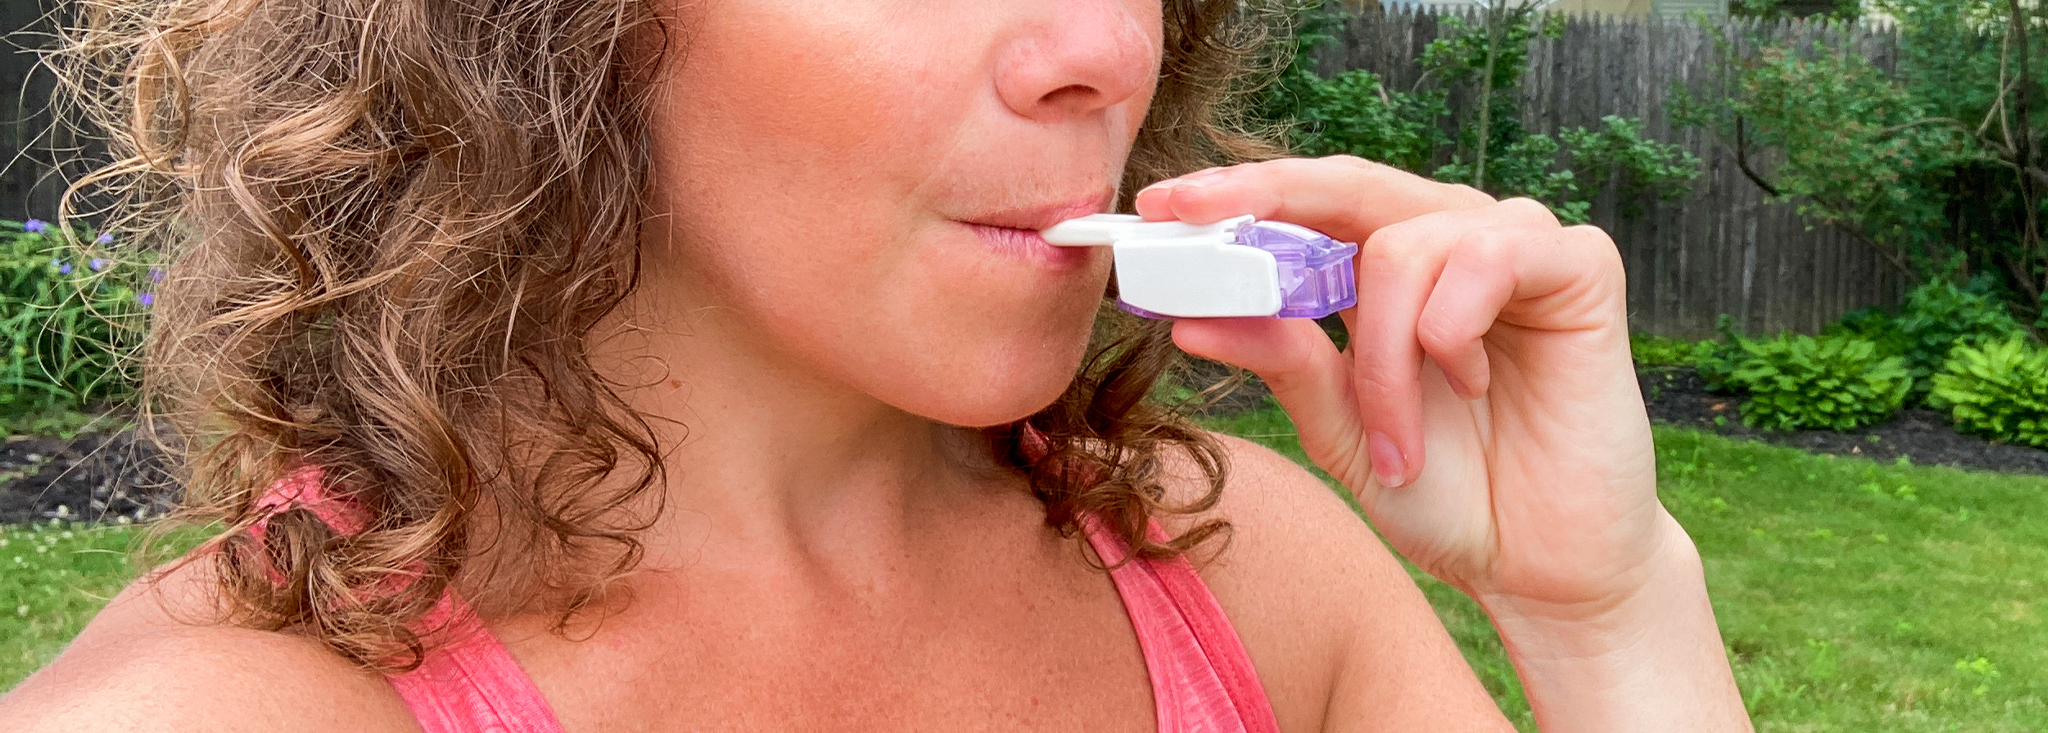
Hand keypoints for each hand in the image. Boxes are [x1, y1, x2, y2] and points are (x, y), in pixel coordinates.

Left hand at [1136, 156, 1673, 618]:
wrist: (1540, 565)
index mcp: (1386, 267)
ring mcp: (1514, 243)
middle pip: (1346, 184)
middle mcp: (1449, 236)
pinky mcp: (1578, 265)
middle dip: (1260, 199)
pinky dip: (1452, 332)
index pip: (1306, 205)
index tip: (1155, 207)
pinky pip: (1486, 256)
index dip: (1233, 197)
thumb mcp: (1340, 428)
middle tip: (1188, 219)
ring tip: (1397, 441)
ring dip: (1381, 358)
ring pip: (1402, 246)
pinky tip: (1471, 386)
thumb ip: (1283, 363)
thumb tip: (1191, 316)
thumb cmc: (1445, 489)